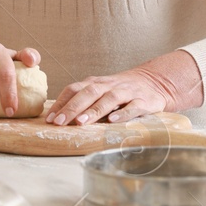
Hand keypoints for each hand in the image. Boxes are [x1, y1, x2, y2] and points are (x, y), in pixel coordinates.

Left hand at [45, 65, 173, 125]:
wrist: (155, 82)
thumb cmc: (120, 91)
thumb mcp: (100, 91)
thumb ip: (82, 100)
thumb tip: (57, 116)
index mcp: (96, 83)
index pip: (74, 89)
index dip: (61, 103)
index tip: (50, 119)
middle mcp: (109, 86)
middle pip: (88, 93)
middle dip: (72, 107)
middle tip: (59, 122)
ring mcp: (127, 92)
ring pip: (109, 99)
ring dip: (94, 110)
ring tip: (81, 122)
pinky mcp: (143, 101)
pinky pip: (132, 107)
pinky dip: (122, 113)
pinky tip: (112, 121)